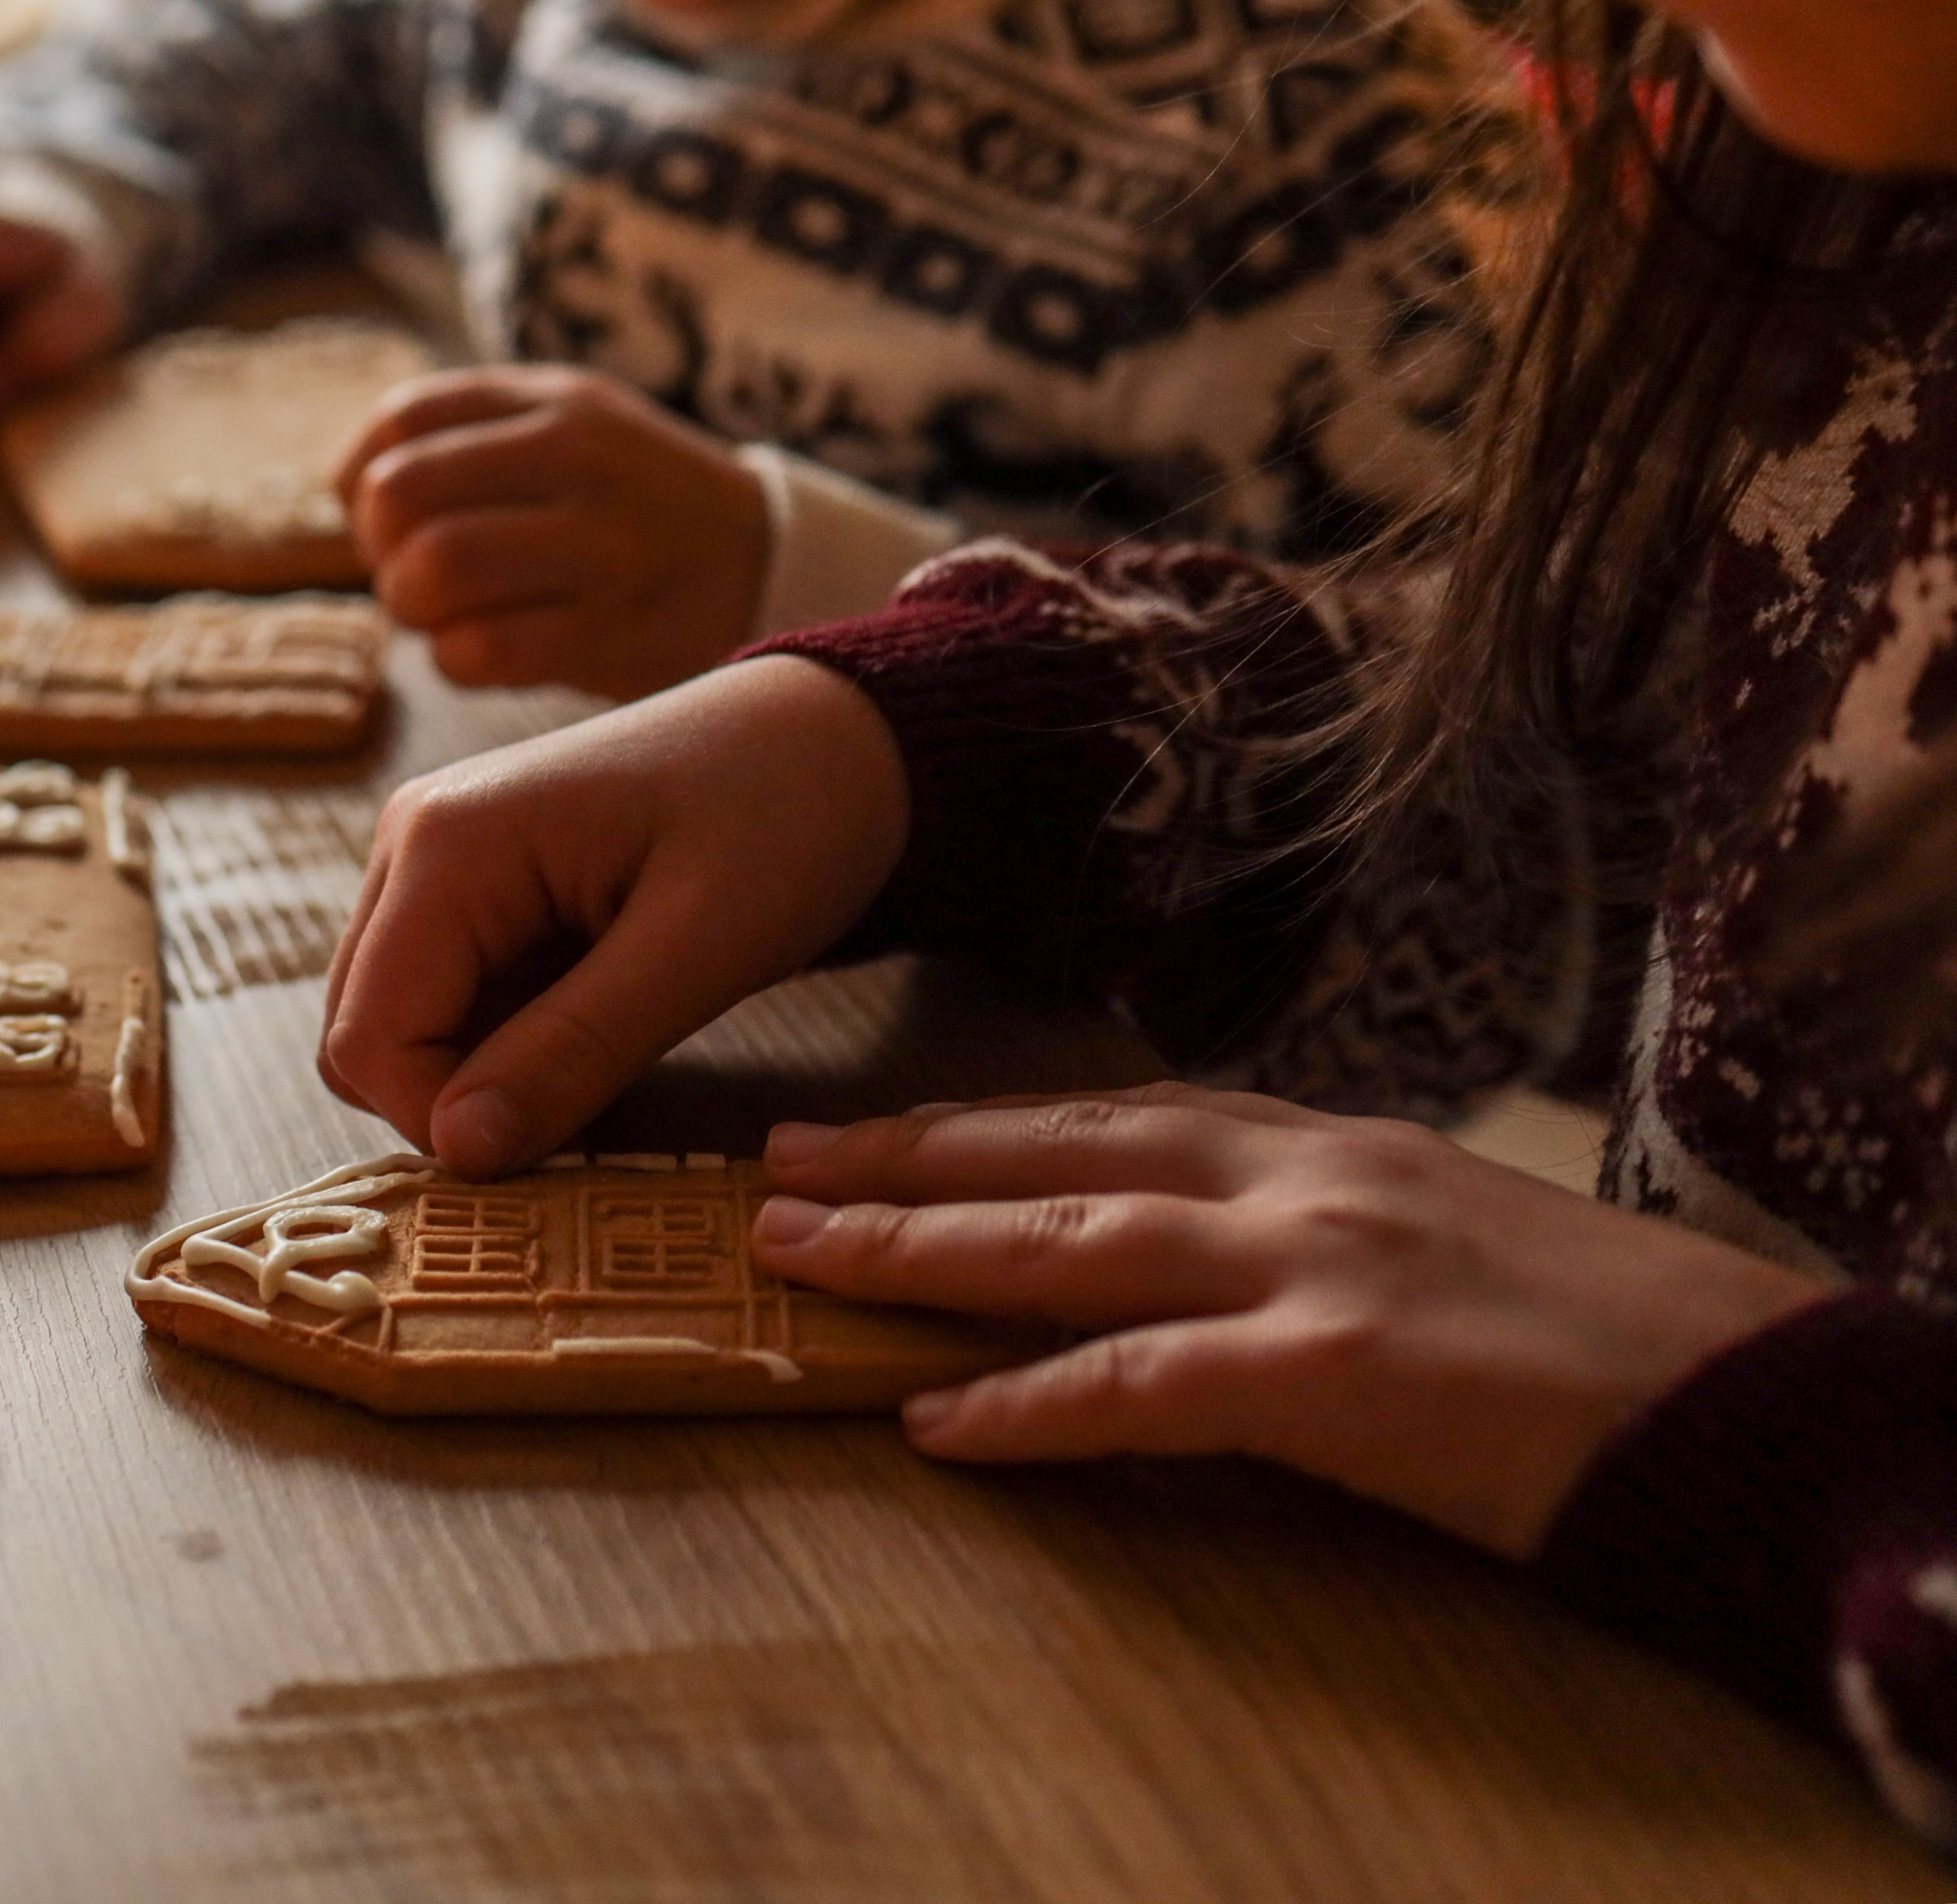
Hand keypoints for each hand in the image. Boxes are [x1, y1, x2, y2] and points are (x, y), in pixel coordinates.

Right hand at [320, 655, 908, 1173]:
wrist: (832, 738)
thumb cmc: (783, 819)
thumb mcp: (696, 950)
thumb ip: (573, 1051)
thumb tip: (459, 1150)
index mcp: (447, 844)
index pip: (369, 1039)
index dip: (441, 1122)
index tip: (554, 1151)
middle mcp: (412, 844)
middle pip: (365, 1036)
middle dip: (457, 1102)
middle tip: (589, 1107)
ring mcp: (436, 861)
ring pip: (403, 1026)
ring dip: (486, 1075)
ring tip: (607, 1051)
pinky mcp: (471, 886)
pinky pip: (450, 1000)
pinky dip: (508, 1043)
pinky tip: (598, 1020)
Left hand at [334, 366, 768, 699]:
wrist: (768, 567)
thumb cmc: (634, 507)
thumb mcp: (572, 429)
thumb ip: (470, 435)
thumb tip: (351, 484)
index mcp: (556, 402)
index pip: (402, 418)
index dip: (360, 478)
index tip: (381, 521)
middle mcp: (578, 459)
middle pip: (400, 494)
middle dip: (381, 551)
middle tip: (413, 579)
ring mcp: (600, 547)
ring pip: (434, 570)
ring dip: (413, 609)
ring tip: (445, 617)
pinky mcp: (612, 634)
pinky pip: (479, 650)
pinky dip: (455, 661)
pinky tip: (485, 654)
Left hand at [753, 1084, 1836, 1556]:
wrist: (1759, 1402)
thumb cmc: (1611, 1345)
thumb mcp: (1443, 1249)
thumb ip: (1317, 1242)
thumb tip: (1196, 1275)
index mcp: (1339, 1145)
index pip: (1125, 1116)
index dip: (991, 1123)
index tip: (883, 1131)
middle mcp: (1314, 1179)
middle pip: (1067, 1149)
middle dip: (912, 1151)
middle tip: (780, 1163)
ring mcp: (1324, 1267)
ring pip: (1072, 1240)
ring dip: (921, 1243)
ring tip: (796, 1256)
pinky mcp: (1341, 1374)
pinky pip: (1142, 1386)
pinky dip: (1030, 1406)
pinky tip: (938, 1422)